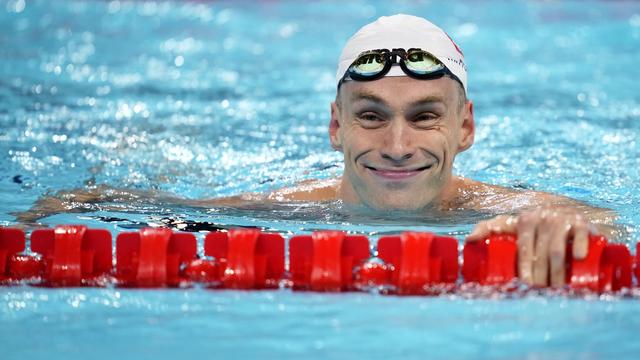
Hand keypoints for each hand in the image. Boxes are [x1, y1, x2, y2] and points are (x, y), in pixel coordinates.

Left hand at [466, 207, 595, 286]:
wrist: (563, 216)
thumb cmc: (531, 225)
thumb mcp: (508, 225)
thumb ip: (487, 229)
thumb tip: (468, 240)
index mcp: (524, 220)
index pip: (524, 248)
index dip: (525, 268)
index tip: (526, 285)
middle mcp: (543, 217)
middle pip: (542, 253)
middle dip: (542, 276)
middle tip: (542, 293)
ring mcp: (563, 219)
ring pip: (558, 250)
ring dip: (558, 272)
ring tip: (558, 290)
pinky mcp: (582, 222)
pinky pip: (581, 235)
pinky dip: (580, 246)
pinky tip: (579, 259)